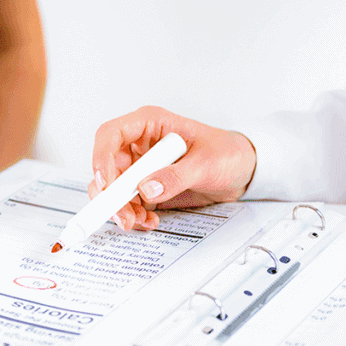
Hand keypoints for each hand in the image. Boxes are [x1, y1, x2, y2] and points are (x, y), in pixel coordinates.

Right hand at [88, 106, 256, 230]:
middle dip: (110, 193)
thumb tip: (146, 188)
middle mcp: (140, 144)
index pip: (111, 134)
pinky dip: (133, 214)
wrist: (244, 171)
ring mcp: (142, 166)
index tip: (106, 183)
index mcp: (151, 124)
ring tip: (138, 220)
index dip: (101, 157)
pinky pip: (128, 202)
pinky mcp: (147, 185)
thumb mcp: (207, 163)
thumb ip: (176, 176)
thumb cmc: (228, 153)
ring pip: (113, 188)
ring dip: (120, 208)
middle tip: (120, 214)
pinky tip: (149, 220)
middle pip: (107, 166)